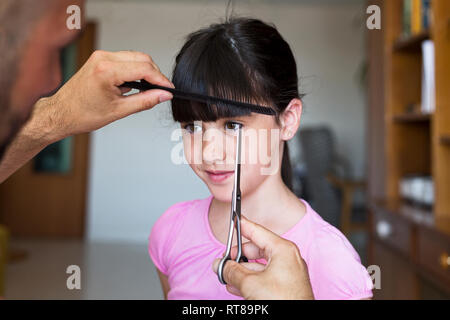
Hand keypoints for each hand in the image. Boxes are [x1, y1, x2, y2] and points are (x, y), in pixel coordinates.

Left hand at [48, 50, 173, 140]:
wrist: (62, 113)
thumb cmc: (82, 114)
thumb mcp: (119, 111)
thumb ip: (145, 100)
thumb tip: (164, 95)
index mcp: (107, 71)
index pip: (144, 69)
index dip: (160, 79)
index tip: (169, 89)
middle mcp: (103, 58)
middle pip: (142, 58)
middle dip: (155, 74)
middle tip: (161, 91)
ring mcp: (100, 56)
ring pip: (135, 57)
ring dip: (145, 71)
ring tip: (146, 90)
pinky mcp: (100, 59)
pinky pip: (125, 59)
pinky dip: (134, 70)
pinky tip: (133, 85)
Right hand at [212, 216, 314, 299]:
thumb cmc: (283, 300)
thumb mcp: (250, 283)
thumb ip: (233, 271)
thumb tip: (220, 265)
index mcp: (283, 249)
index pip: (257, 231)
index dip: (242, 226)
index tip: (233, 219)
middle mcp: (288, 258)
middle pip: (257, 249)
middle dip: (238, 256)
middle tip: (223, 261)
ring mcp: (288, 273)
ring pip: (259, 266)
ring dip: (241, 270)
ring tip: (225, 276)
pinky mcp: (286, 287)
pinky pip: (264, 277)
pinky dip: (250, 280)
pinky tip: (235, 286)